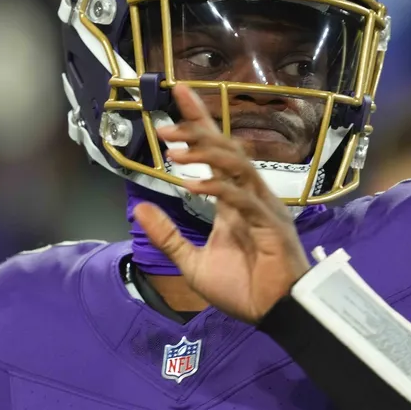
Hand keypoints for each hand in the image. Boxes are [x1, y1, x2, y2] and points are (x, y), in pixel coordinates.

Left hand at [133, 84, 310, 323]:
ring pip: (237, 166)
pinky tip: (192, 185)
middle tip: (165, 128)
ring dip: (207, 154)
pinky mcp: (270, 225)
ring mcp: (262, 207)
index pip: (215, 150)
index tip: (178, 94)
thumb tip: (138, 207)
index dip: (199, 120)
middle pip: (226, 149)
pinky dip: (217, 189)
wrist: (272, 315)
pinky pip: (242, 199)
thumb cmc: (241, 289)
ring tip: (175, 151)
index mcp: (232, 200)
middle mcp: (249, 196)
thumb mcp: (192, 262)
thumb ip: (167, 235)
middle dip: (198, 132)